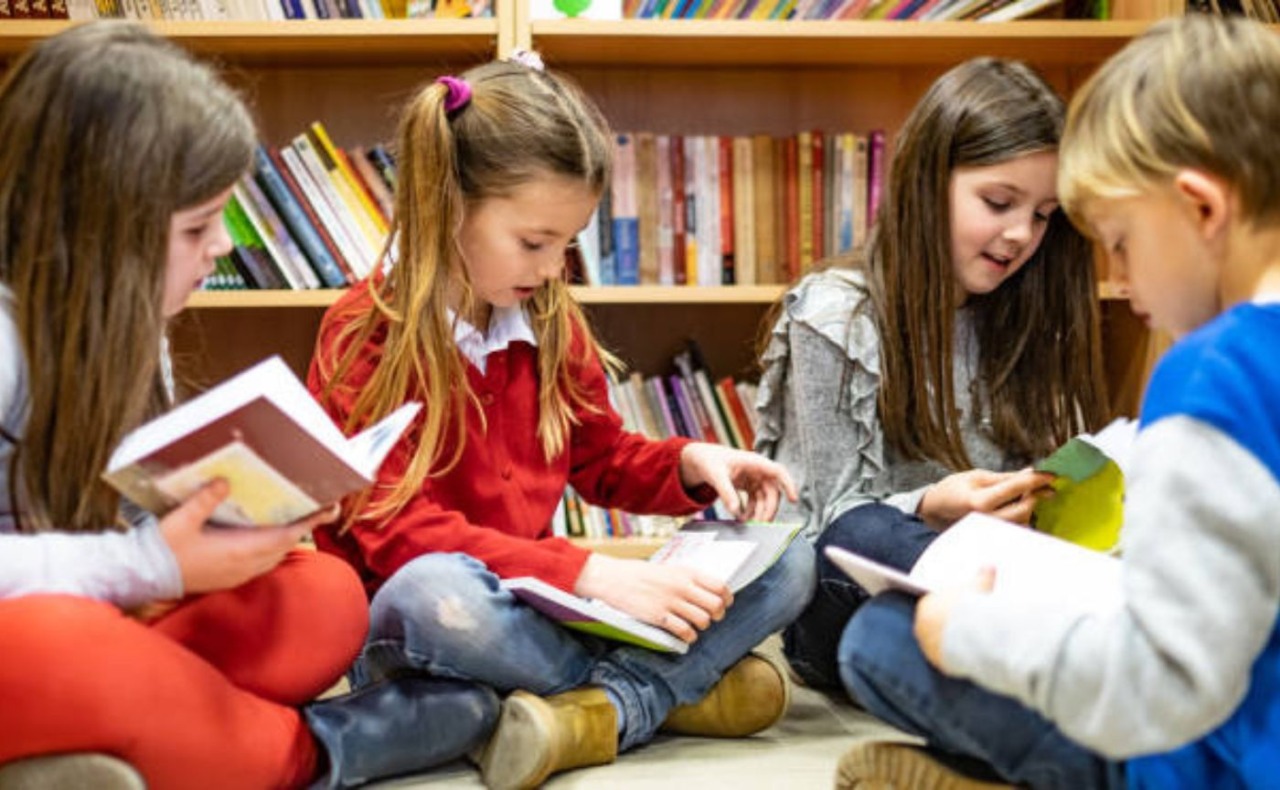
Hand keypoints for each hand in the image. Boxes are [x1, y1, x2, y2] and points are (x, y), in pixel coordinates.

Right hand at [158, 479, 336, 593]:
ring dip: (287, 538)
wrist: (143, 578)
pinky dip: (271, 548)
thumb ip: (204, 500)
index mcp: (239, 549)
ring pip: (274, 555)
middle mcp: (245, 564)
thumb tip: (225, 481)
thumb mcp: (181, 519)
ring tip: (297, 518)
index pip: (286, 535)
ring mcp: (238, 573)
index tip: (330, 509)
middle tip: (319, 506)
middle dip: (303, 526)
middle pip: (285, 545)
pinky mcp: (229, 578)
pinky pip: (261, 563)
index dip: (310, 522)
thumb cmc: (162, 548)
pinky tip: (265, 536)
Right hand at [574, 553, 731, 643]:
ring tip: (695, 625)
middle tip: (711, 617)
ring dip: (702, 626)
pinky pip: (685, 631)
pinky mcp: (659, 617)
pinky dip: (689, 636)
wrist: (613, 578)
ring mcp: (670, 602)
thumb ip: (687, 578)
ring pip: (703, 620)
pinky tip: (685, 634)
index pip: (719, 586)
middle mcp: (681, 586)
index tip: (725, 603)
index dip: (726, 598)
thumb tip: (707, 590)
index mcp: (685, 572)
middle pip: (716, 605)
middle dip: (717, 615)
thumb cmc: (639, 573)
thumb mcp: (667, 568)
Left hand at [678, 442, 797, 520]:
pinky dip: (750, 511)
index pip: (778, 472)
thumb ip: (726, 492)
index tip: (793, 500)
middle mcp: (758, 471)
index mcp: (754, 462)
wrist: (702, 459)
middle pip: (772, 491)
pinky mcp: (749, 486)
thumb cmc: (710, 461)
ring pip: (764, 499)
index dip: (788, 485)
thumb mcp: (716, 475)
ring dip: (759, 512)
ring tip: (749, 524)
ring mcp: (754, 479)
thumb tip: (735, 511)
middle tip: (761, 524)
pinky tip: (742, 518)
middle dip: (768, 509)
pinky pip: (755, 501)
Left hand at [914, 566, 995, 669]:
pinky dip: (955, 659)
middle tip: (965, 628)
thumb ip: (982, 576)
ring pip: (938, 645)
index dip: (947, 609)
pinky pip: (946, 661)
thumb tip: (989, 567)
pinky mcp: (939, 663)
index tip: (959, 611)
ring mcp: (928, 647)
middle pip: (932, 627)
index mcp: (925, 606)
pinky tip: (969, 657)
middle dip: (946, 627)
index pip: (931, 607)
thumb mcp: (979, 585)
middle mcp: (921, 627)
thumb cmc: (971, 606)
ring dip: (949, 644)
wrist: (973, 632)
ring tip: (969, 644)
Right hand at [917, 468, 1053, 529]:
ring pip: (1023, 521)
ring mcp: (990, 531)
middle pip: (1025, 509)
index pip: (1017, 488)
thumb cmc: (953, 490)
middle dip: (1036, 495)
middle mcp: (987, 520)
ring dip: (1029, 507)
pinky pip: (1016, 530)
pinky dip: (1022, 518)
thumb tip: (1031, 473)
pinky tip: (1018, 508)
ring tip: (1026, 496)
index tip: (1051, 474)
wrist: (934, 510)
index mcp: (980, 501)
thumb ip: (1006, 477)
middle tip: (1043, 485)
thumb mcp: (977, 476)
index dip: (1037, 479)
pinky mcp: (993, 537)